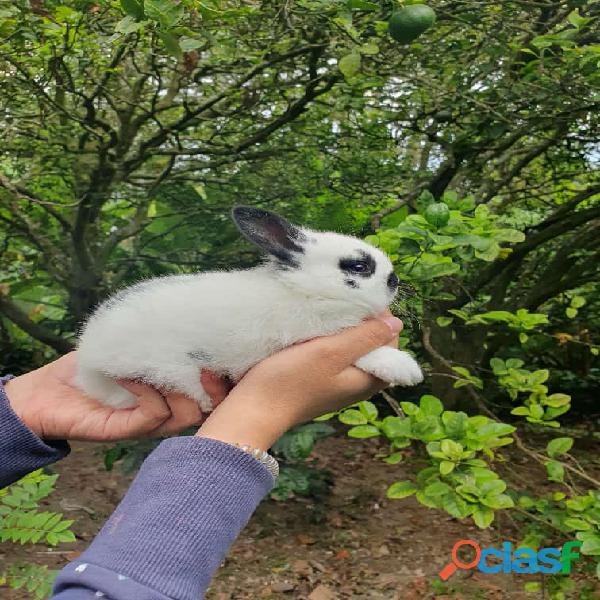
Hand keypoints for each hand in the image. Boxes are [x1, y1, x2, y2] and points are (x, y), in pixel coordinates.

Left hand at [3, 353, 229, 441]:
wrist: (45, 392)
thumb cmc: (90, 366)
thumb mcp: (129, 344)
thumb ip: (157, 336)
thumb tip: (189, 312)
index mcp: (173, 392)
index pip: (213, 391)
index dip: (227, 377)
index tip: (228, 352)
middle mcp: (166, 410)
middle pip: (209, 408)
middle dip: (216, 387)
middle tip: (208, 363)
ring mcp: (148, 423)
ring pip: (186, 416)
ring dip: (182, 389)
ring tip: (167, 366)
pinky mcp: (127, 430)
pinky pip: (153, 415)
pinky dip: (148, 391)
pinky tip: (130, 374)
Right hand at [196, 314, 402, 449]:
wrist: (252, 409)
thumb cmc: (291, 380)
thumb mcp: (331, 353)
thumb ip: (365, 338)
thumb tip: (396, 323)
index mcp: (368, 380)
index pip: (390, 343)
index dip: (379, 320)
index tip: (357, 304)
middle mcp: (357, 385)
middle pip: (371, 346)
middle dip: (360, 324)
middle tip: (340, 306)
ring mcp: (336, 384)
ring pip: (351, 349)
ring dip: (341, 331)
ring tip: (325, 315)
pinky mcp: (318, 381)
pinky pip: (333, 356)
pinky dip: (327, 341)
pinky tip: (312, 332)